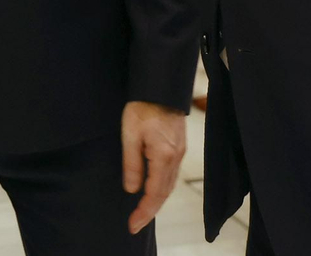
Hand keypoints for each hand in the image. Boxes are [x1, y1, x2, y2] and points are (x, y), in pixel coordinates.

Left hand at [120, 100, 186, 233]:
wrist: (160, 86)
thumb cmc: (142, 106)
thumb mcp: (130, 135)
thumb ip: (132, 164)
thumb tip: (132, 189)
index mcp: (164, 155)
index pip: (154, 192)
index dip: (144, 211)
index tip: (133, 224)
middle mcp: (176, 157)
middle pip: (165, 193)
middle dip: (150, 211)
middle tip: (136, 224)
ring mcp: (180, 152)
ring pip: (169, 185)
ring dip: (157, 201)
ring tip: (143, 213)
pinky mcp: (179, 146)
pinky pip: (171, 174)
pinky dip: (163, 187)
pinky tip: (154, 191)